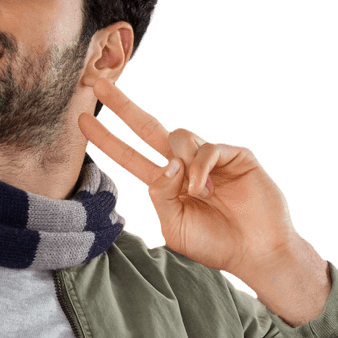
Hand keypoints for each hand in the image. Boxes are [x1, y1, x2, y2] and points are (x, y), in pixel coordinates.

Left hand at [78, 78, 306, 292]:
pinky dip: (201, 167)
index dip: (107, 139)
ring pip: (179, 136)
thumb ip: (161, 195)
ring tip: (197, 193)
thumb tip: (166, 163)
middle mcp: (183, 165)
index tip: (82, 122)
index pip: (129, 156)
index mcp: (164, 183)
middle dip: (123, 106)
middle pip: (148, 127)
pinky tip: (206, 188)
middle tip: (100, 85)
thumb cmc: (213, 243)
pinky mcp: (235, 154)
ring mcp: (209, 158)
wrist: (254, 252)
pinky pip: (208, 147)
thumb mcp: (174, 224)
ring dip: (181, 162)